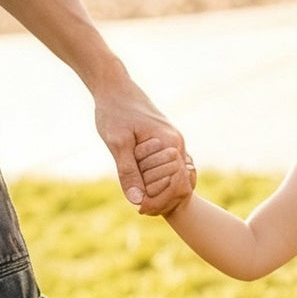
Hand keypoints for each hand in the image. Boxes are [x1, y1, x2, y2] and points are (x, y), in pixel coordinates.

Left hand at [91, 81, 195, 214]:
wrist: (114, 88)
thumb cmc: (114, 112)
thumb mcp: (117, 143)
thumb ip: (128, 171)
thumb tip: (137, 201)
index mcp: (171, 144)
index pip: (178, 185)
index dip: (161, 201)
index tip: (140, 209)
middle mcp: (177, 144)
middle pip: (182, 185)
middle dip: (162, 199)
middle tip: (140, 208)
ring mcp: (174, 143)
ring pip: (178, 178)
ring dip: (162, 191)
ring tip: (140, 199)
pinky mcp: (166, 143)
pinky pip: (172, 168)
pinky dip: (161, 181)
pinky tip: (144, 186)